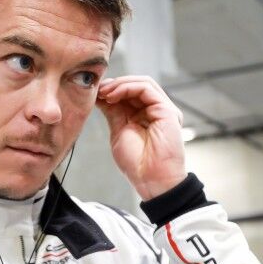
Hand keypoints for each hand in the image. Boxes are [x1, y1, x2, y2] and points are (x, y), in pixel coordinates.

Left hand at [96, 75, 187, 200]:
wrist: (151, 180)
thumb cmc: (137, 164)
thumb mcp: (119, 131)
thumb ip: (114, 112)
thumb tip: (101, 96)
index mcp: (146, 116)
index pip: (130, 93)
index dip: (112, 89)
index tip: (95, 93)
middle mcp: (157, 111)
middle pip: (137, 85)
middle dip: (115, 84)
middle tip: (98, 90)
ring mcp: (163, 110)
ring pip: (143, 83)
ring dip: (120, 84)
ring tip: (105, 92)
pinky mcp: (167, 111)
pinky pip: (146, 88)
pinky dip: (127, 87)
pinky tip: (114, 95)